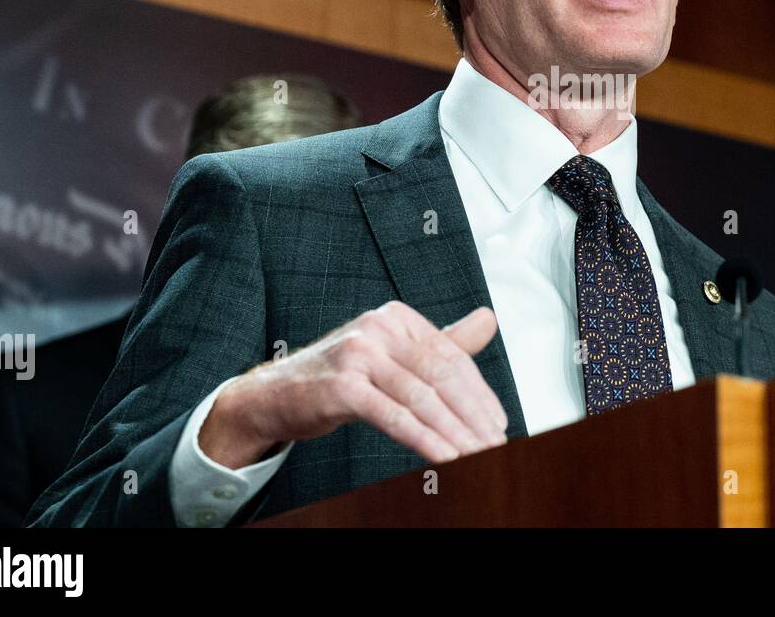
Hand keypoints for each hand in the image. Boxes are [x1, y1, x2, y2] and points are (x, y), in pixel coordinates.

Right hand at [199, 302, 508, 468]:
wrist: (275, 396)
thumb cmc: (339, 376)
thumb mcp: (392, 353)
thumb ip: (440, 341)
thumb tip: (489, 320)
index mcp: (397, 317)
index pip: (451, 356)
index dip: (480, 393)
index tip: (499, 423)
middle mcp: (379, 328)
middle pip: (441, 376)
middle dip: (474, 415)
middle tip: (496, 444)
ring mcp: (359, 355)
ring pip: (422, 399)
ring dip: (455, 433)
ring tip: (478, 456)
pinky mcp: (342, 386)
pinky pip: (395, 417)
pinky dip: (426, 440)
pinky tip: (446, 458)